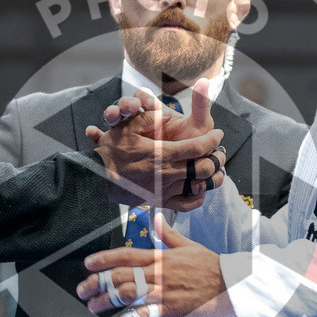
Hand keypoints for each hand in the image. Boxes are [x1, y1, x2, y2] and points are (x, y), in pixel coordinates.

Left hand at [76, 213, 233, 316]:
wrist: (234, 285)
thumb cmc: (213, 267)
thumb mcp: (189, 246)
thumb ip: (168, 235)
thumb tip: (155, 220)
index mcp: (161, 257)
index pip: (126, 254)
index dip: (104, 259)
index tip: (88, 264)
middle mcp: (158, 273)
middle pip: (119, 275)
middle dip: (97, 282)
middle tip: (82, 290)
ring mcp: (164, 292)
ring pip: (127, 294)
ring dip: (106, 301)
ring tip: (93, 306)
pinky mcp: (171, 310)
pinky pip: (144, 316)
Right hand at [86, 79, 225, 211]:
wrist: (96, 180)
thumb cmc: (110, 152)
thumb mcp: (127, 128)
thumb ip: (150, 117)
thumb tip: (167, 112)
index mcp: (163, 154)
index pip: (198, 147)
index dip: (212, 139)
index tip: (219, 134)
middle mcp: (167, 174)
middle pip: (204, 168)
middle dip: (217, 159)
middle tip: (221, 152)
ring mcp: (165, 191)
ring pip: (200, 186)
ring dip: (212, 177)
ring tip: (217, 169)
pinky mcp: (161, 203)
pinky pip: (188, 204)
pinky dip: (198, 197)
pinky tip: (200, 188)